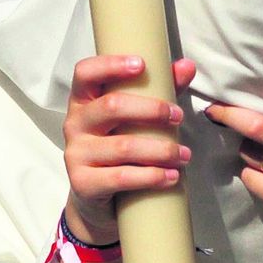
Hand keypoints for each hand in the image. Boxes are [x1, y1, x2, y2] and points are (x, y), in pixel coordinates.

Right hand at [63, 53, 195, 243]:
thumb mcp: (135, 117)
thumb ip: (159, 89)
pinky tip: (171, 177)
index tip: (142, 65)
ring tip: (184, 155)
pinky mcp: (83, 183)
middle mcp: (75, 124)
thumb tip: (187, 66)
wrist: (96, 197)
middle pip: (111, 106)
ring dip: (161, 150)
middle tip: (179, 116)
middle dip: (151, 110)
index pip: (85, 73)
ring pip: (122, 146)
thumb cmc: (118, 146)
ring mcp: (76, 154)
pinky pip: (121, 177)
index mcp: (83, 101)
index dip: (110, 65)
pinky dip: (151, 177)